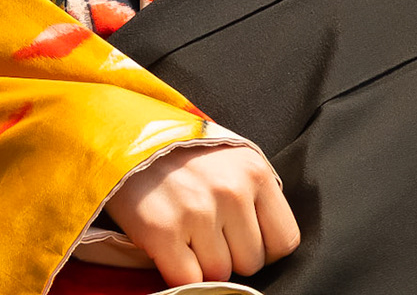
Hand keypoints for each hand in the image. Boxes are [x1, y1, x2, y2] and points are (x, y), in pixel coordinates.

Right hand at [104, 143, 299, 284]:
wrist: (131, 136)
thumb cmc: (190, 153)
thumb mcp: (237, 160)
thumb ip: (257, 196)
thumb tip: (269, 244)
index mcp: (256, 174)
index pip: (285, 240)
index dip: (266, 249)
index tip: (247, 241)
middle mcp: (232, 193)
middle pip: (251, 262)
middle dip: (233, 257)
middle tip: (212, 236)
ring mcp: (198, 212)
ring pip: (220, 275)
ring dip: (205, 266)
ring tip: (190, 237)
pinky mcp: (163, 232)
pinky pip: (188, 280)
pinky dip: (181, 274)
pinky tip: (174, 251)